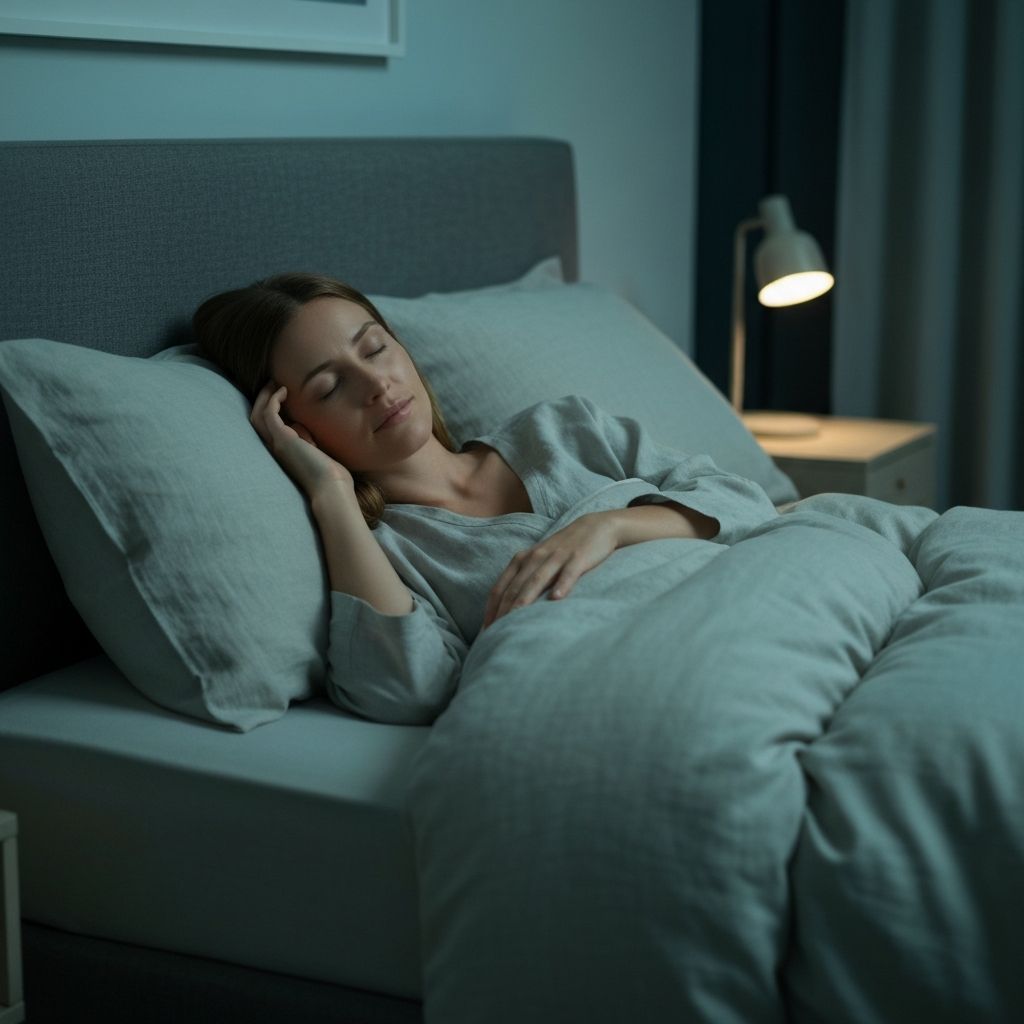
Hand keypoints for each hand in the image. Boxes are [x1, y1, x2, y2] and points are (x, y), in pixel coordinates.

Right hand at [250, 381, 353, 496]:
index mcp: (281, 452)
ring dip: (264, 396)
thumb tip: (298, 426)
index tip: (280, 395)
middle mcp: (273, 448)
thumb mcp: (313, 452)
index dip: (269, 409)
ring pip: (258, 415)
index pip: (266, 428)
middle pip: (256, 419)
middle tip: (272, 383)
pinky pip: (269, 414)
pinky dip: (273, 400)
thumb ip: (304, 439)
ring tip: (275, 383)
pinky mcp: (282, 439)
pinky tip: (284, 391)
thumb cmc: (329, 474)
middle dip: (262, 399)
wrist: (331, 488)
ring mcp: (276, 444)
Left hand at [482, 511, 619, 628]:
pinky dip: (561, 585)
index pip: (501, 588)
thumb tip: (509, 610)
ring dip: (524, 601)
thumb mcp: (539, 562)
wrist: (595, 527)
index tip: (486, 630)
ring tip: (515, 621)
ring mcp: (556, 557)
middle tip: (496, 634)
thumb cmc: (563, 550)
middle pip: (515, 588)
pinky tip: (556, 599)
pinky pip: (568, 573)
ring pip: (536, 581)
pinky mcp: (577, 558)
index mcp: (522, 560)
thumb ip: (524, 580)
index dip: (492, 609)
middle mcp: (535, 558)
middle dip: (503, 611)